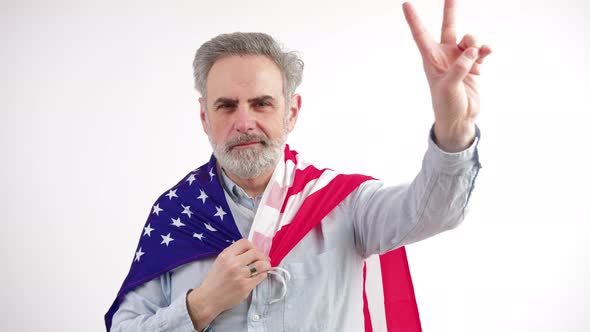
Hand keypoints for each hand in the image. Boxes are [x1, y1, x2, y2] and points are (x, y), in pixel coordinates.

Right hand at [187, 239, 270, 329]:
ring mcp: (240, 276)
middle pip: (255, 253)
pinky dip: (263, 275)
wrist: (209, 298)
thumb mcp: (220, 261)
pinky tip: (260, 275)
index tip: (256, 251)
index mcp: (226, 256)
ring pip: (261, 265)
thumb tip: (252, 250)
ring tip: (266, 266)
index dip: (253, 246)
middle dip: (263, 256)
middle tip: (265, 259)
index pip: (245, 243)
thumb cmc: (215, 280)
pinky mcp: (245, 287)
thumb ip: (234, 254)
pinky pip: (261, 277)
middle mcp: (234, 264)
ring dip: (266, 265)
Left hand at [402, 0, 491, 151]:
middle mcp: (445, 56)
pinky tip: (487, 53)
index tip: (406, 4)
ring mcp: (460, 60)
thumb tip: (472, 51)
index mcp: (431, 59)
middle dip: (450, 11)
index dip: (414, 20)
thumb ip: (459, 68)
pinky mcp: (474, 66)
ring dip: (474, 41)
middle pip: (448, 28)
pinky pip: (481, 51)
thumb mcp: (448, 87)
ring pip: (469, 39)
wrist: (460, 119)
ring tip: (477, 53)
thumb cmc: (446, 105)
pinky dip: (485, 50)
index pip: (421, 35)